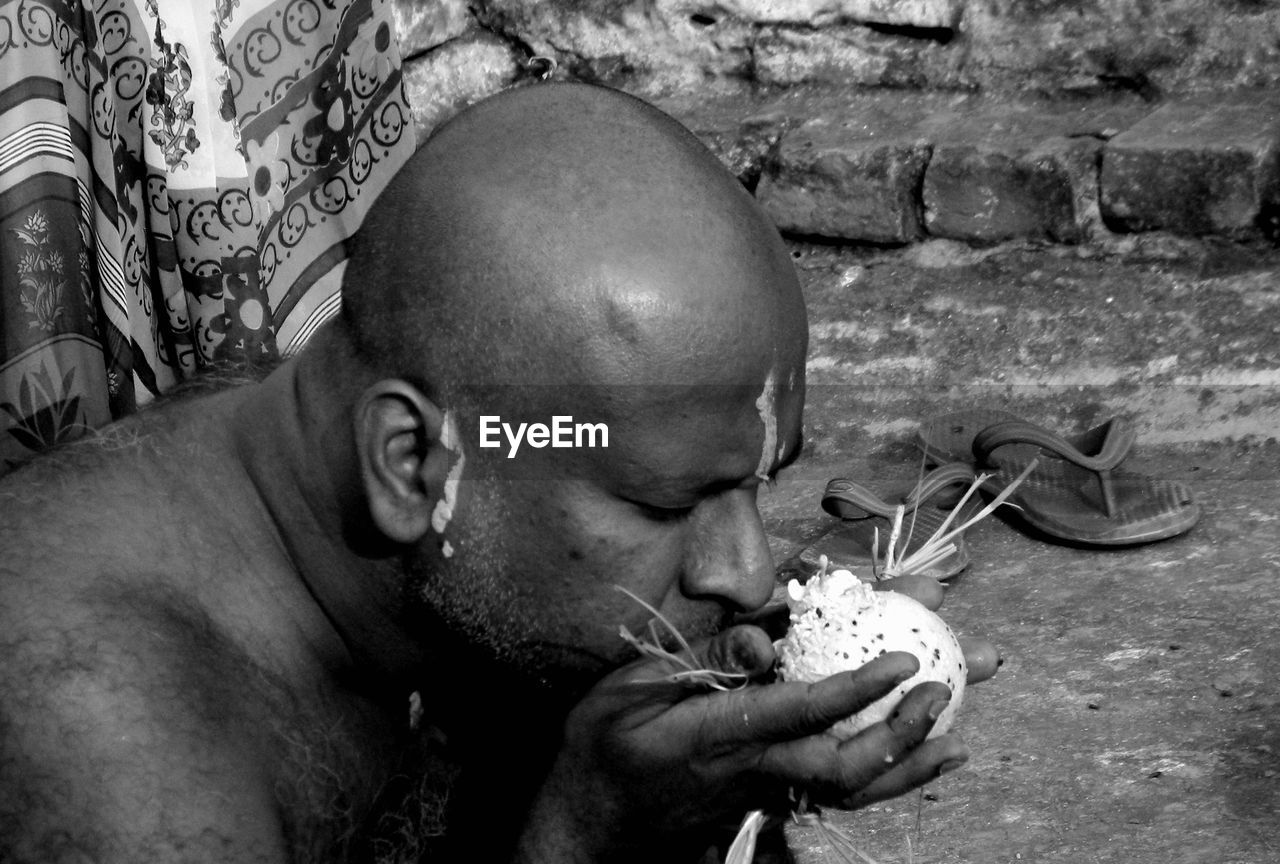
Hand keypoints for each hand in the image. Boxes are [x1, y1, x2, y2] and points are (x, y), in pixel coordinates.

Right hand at [515, 583, 997, 861]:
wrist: (591, 829)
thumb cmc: (601, 752)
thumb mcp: (626, 694)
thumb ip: (697, 663)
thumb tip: (764, 639)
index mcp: (717, 738)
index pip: (800, 712)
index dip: (857, 687)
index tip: (904, 659)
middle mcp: (752, 772)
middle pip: (845, 765)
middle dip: (902, 731)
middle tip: (946, 690)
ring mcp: (764, 795)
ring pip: (849, 790)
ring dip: (908, 766)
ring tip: (958, 741)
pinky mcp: (766, 803)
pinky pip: (836, 795)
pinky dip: (883, 780)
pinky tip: (916, 761)